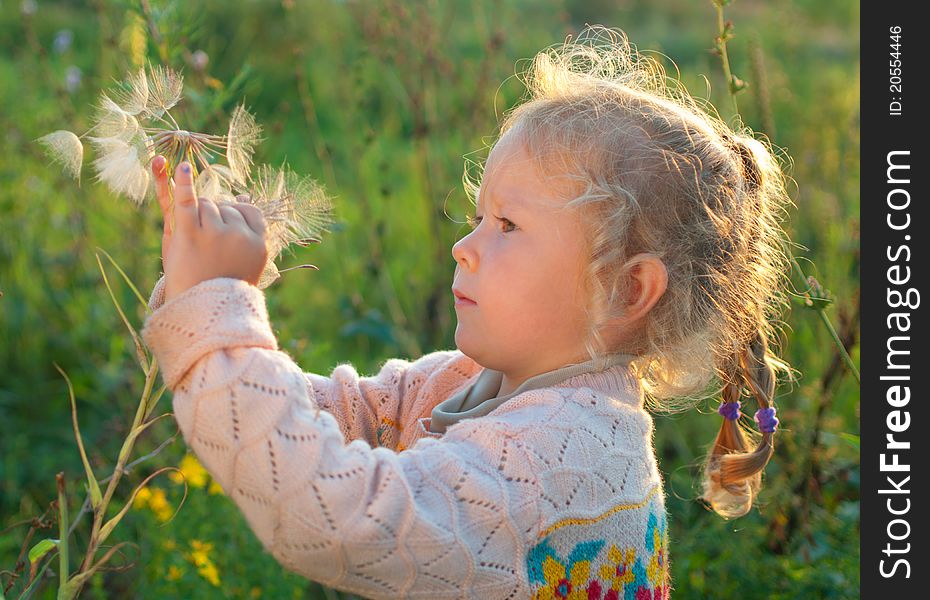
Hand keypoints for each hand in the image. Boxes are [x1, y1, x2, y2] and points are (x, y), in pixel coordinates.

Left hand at [153, 156, 267, 301]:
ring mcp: (216, 233)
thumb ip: (246, 228)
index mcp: (259, 244)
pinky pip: (187, 200)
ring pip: (207, 205)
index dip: (236, 214)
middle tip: (208, 249)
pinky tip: (181, 167)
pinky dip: (182, 182)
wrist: (204, 315)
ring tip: (197, 247)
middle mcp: (241, 236)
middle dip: (213, 218)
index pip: (249, 212)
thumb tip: (245, 195)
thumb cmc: (223, 287)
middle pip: (225, 207)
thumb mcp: (243, 259)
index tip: (227, 225)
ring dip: (198, 217)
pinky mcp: (191, 234)